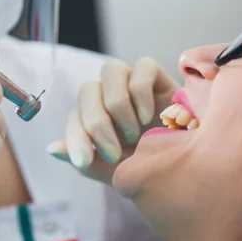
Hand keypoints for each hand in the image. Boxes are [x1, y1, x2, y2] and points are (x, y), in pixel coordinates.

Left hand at [47, 57, 179, 184]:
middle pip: (87, 90)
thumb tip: (51, 148)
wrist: (190, 165)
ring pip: (110, 70)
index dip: (74, 138)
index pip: (73, 118)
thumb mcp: (117, 172)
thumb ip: (86, 162)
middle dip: (97, 124)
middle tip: (116, 152)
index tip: (84, 161)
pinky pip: (141, 68)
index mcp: (96, 119)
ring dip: (117, 105)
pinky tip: (150, 116)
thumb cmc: (152, 168)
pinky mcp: (157, 76)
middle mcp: (110, 96)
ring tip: (133, 133)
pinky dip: (140, 92)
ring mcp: (132, 83)